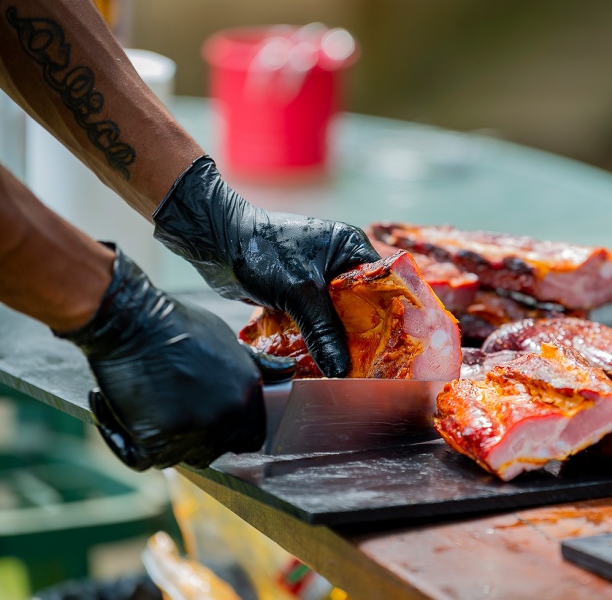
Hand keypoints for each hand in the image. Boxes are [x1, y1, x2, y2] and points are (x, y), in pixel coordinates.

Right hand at [58, 245, 266, 470]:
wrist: (132, 319)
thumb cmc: (178, 326)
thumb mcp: (229, 342)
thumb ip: (257, 366)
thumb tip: (288, 371)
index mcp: (247, 395)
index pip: (250, 436)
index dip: (228, 432)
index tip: (203, 417)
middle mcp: (227, 416)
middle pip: (213, 451)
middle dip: (191, 436)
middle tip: (166, 407)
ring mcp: (193, 431)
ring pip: (177, 457)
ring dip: (159, 438)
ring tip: (141, 401)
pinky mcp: (155, 440)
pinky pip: (139, 458)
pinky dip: (121, 438)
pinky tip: (113, 406)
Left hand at [152, 156, 380, 376]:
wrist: (216, 242)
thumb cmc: (263, 252)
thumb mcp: (300, 292)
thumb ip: (324, 330)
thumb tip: (342, 370)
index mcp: (350, 248)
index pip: (383, 284)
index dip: (390, 315)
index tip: (395, 345)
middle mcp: (339, 261)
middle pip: (362, 306)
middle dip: (363, 335)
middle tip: (372, 365)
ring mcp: (318, 278)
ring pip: (337, 317)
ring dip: (337, 341)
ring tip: (347, 370)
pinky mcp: (299, 293)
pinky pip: (316, 320)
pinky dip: (317, 339)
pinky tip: (320, 362)